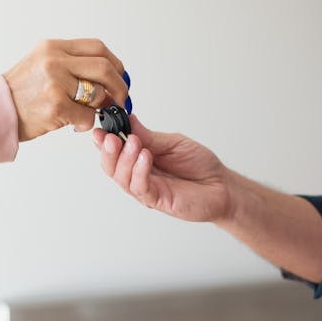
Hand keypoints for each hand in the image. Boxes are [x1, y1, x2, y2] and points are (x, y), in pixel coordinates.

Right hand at [3, 39, 128, 141]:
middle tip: (121, 99)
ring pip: (98, 94)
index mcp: (53, 48)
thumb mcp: (42, 65)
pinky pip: (87, 116)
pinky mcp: (56, 106)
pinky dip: (86, 123)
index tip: (120, 76)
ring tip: (87, 112)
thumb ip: (71, 65)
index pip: (97, 48)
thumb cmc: (19, 92)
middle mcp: (55, 61)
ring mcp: (55, 83)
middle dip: (119, 86)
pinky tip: (74, 124)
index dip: (115, 63)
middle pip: (104, 68)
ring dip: (99, 107)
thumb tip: (107, 78)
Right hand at [93, 115, 231, 223]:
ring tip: (134, 143)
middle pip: (111, 167)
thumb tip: (128, 120)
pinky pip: (141, 187)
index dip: (104, 141)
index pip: (114, 151)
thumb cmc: (199, 165)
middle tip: (112, 138)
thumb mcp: (172, 143)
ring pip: (122, 178)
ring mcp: (146, 189)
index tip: (100, 129)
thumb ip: (149, 136)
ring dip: (124, 159)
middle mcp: (138, 175)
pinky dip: (139, 171)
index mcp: (139, 159)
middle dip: (108, 151)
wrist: (221, 185)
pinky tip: (145, 157)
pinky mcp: (157, 200)